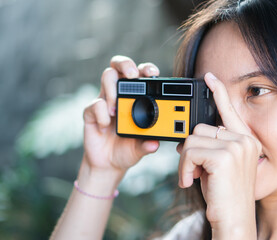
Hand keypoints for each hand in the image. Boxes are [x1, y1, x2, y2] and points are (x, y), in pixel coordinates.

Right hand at [82, 56, 160, 177]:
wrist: (108, 163)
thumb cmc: (127, 149)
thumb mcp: (140, 148)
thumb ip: (147, 145)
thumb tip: (155, 144)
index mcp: (136, 98)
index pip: (141, 76)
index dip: (146, 69)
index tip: (153, 73)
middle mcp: (120, 95)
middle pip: (120, 66)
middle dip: (126, 64)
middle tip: (132, 76)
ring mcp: (105, 101)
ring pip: (107, 77)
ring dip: (113, 89)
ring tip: (116, 109)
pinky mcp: (92, 112)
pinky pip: (95, 104)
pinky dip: (101, 113)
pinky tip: (106, 125)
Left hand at [177, 72, 260, 237]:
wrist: (233, 220)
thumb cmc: (224, 195)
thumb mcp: (217, 166)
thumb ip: (210, 147)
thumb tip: (190, 136)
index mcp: (244, 141)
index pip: (229, 111)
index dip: (219, 92)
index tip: (210, 77)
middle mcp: (244, 140)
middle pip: (200, 129)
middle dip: (189, 150)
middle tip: (192, 169)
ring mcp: (236, 147)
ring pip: (192, 140)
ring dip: (184, 161)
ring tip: (191, 177)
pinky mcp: (224, 157)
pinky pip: (189, 152)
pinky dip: (183, 168)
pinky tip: (188, 181)